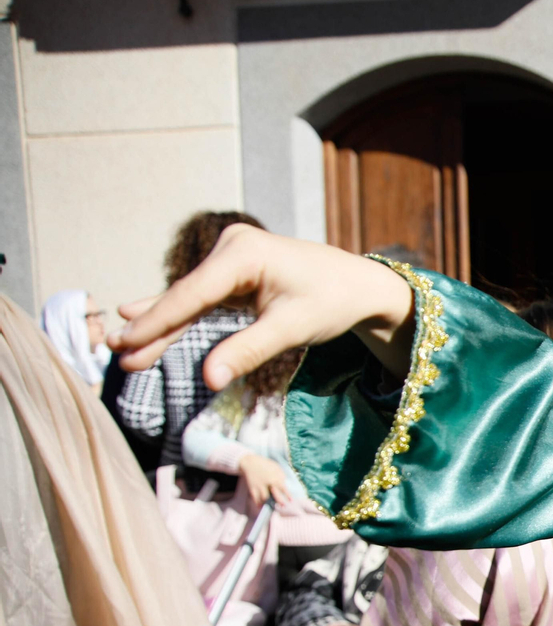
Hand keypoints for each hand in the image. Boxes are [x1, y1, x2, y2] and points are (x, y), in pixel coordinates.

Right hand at [110, 224, 416, 389]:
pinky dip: (180, 316)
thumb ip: (249, 350)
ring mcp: (231, 256)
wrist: (361, 285)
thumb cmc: (333, 302)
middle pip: (185, 296)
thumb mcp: (292, 329)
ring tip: (124, 350)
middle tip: (117, 355)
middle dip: (152, 328)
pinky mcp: (234, 269)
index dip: (157, 322)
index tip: (127, 343)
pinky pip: (202, 298)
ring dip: (161, 326)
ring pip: (190, 299)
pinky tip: (140, 318)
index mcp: (244, 254)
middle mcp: (232, 247)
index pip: (192, 294)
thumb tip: (209, 378)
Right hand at [237, 452, 292, 506]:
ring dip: (268, 504)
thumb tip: (284, 484)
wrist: (250, 462)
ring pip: (264, 498)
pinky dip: (258, 503)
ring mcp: (259, 486)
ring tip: (273, 508)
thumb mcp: (276, 468)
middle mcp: (267, 483)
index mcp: (275, 478)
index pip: (283, 488)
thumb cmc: (266, 465)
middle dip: (279, 501)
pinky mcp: (252, 488)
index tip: (291, 501)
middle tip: (283, 506)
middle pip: (274, 494)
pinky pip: (255, 498)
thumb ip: (281, 476)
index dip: (287, 495)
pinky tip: (260, 507)